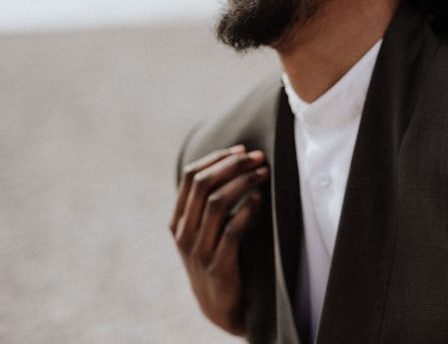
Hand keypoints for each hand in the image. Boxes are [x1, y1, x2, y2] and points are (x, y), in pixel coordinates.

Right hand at [169, 145, 268, 334]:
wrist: (218, 303)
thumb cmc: (217, 256)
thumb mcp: (205, 229)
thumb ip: (211, 201)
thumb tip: (239, 157)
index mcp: (178, 219)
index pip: (190, 176)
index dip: (216, 157)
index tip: (242, 148)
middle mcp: (184, 233)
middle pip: (203, 184)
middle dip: (233, 165)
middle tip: (258, 157)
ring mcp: (198, 250)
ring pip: (217, 203)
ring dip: (243, 182)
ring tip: (263, 172)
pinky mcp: (218, 266)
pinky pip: (232, 230)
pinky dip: (247, 210)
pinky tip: (260, 199)